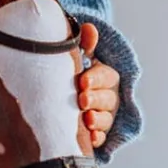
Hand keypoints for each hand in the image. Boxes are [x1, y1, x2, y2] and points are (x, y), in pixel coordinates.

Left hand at [77, 23, 119, 149]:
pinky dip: (97, 138)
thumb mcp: (77, 57)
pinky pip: (101, 137)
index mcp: (105, 76)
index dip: (96, 78)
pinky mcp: (97, 133)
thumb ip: (83, 44)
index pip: (106, 76)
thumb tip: (89, 28)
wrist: (60, 91)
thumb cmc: (71, 72)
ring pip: (106, 119)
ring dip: (98, 120)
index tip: (82, 81)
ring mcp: (104, 116)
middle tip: (82, 100)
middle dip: (96, 99)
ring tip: (87, 120)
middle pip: (108, 99)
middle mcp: (108, 96)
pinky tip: (90, 138)